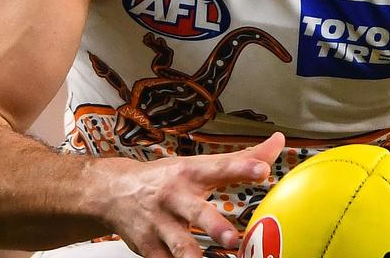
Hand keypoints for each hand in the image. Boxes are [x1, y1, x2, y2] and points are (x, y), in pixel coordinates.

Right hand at [103, 132, 285, 257]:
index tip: (263, 169)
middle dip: (215, 226)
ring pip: (179, 244)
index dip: (242, 167)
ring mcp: (160, 224)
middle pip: (196, 211)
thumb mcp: (198, 165)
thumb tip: (276, 143)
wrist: (113, 193)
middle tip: (233, 238)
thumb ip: (240, 159)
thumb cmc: (165, 179)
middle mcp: (175, 197)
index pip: (220, 167)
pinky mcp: (149, 247)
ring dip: (194, 256)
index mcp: (191, 173)